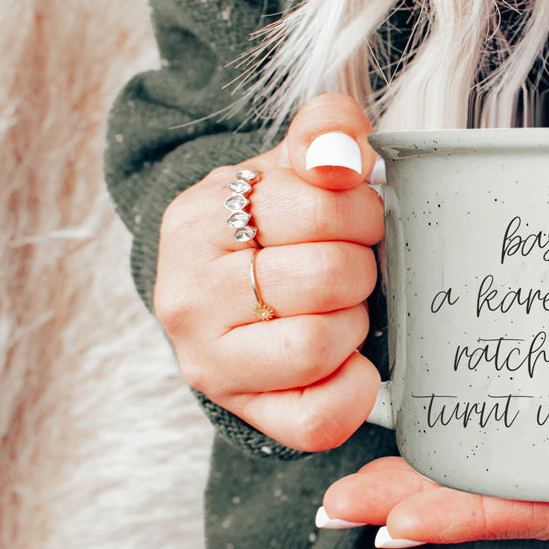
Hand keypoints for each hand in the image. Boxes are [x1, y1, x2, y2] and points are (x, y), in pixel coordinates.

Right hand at [154, 92, 384, 450]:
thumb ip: (324, 131)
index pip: (320, 209)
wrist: (222, 284)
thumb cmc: (270, 222)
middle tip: (349, 264)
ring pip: (319, 345)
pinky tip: (348, 360)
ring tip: (339, 307)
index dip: (360, 211)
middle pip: (327, 277)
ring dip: (353, 322)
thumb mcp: (289, 161)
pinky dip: (353, 388)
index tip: (352, 217)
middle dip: (360, 267)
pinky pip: (318, 417)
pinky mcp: (242, 410)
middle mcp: (188, 296)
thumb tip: (339, 157)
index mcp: (198, 220)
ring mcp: (208, 361)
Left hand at [321, 354, 548, 548]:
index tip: (385, 521)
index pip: (537, 519)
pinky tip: (457, 408)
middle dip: (421, 499)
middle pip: (505, 499)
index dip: (460, 519)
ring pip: (518, 464)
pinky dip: (498, 420)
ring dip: (444, 464)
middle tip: (336, 500)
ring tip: (367, 460)